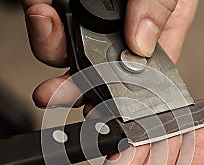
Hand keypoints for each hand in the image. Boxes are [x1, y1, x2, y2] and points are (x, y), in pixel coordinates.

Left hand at [22, 0, 198, 107]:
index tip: (114, 114)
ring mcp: (87, 14)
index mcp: (159, 21)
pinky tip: (43, 14)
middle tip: (70, 100)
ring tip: (53, 45)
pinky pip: (45, 25)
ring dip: (56, 57)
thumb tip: (143, 43)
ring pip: (69, 53)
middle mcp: (122, 23)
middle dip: (83, 90)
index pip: (149, 70)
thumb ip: (161, 4)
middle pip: (104, 69)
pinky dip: (41, 26)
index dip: (132, 97)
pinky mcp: (57, 3)